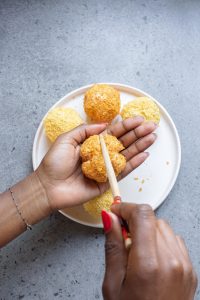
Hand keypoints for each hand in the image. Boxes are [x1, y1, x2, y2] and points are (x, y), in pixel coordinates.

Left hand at [36, 117, 156, 209]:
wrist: (48, 187)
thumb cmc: (54, 163)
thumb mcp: (67, 139)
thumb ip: (86, 130)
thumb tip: (105, 124)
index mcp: (92, 143)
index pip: (113, 132)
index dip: (126, 125)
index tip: (139, 119)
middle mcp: (101, 154)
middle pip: (123, 142)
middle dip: (138, 134)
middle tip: (152, 127)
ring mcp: (105, 168)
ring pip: (126, 155)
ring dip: (140, 147)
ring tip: (152, 138)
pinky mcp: (107, 182)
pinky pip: (123, 172)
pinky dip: (134, 164)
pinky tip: (144, 155)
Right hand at [102, 203, 196, 299]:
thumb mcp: (113, 283)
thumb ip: (113, 245)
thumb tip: (110, 218)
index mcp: (149, 264)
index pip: (143, 215)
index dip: (127, 208)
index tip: (116, 212)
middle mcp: (171, 261)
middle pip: (153, 219)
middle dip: (135, 220)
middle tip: (123, 234)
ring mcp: (184, 265)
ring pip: (164, 227)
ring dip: (148, 231)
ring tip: (136, 250)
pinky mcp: (190, 269)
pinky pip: (175, 240)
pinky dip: (161, 241)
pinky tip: (151, 257)